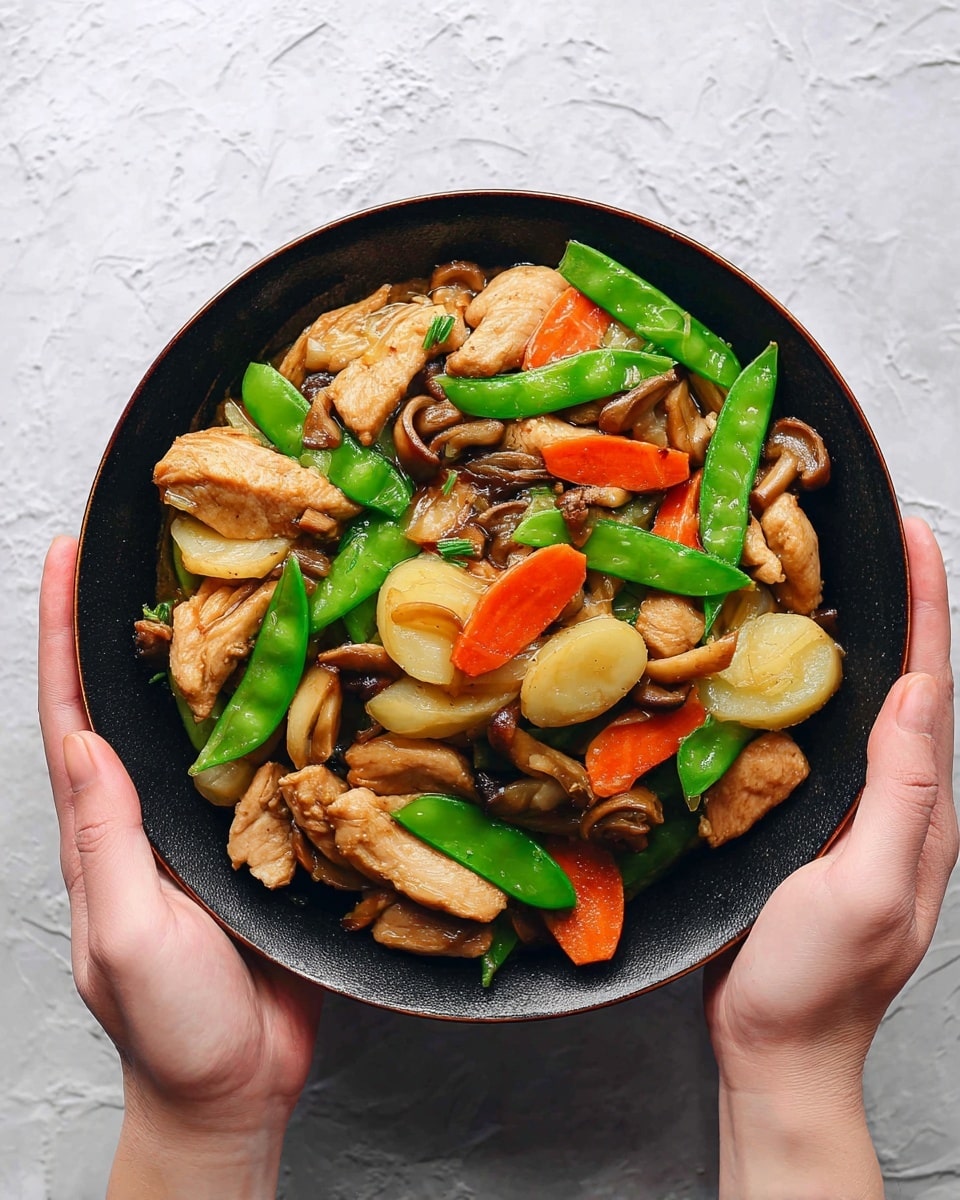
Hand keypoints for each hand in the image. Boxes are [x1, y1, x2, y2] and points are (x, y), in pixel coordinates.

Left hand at [39, 536, 322, 1198]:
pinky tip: (303, 673)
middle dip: (130, 621)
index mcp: (104, 828)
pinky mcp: (264, 840)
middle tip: (154, 544)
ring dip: (208, 652)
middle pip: (134, 698)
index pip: (73, 713)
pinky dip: (278, 711)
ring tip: (232, 581)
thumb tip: (84, 740)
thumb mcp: (126, 934)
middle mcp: (150, 811)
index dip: (63, 633)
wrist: (236, 1087)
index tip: (65, 556)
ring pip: (204, 721)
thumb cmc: (170, 1026)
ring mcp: (206, 825)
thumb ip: (106, 841)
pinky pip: (268, 761)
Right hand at [704, 518, 957, 1198]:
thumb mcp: (867, 891)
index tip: (915, 538)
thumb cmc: (816, 983)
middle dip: (904, 606)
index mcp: (921, 811)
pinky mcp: (814, 825)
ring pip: (865, 707)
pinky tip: (785, 668)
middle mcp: (899, 804)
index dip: (927, 609)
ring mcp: (857, 815)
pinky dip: (814, 689)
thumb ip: (899, 797)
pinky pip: (822, 740)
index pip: (929, 688)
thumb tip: (911, 698)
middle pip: (908, 684)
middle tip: (880, 538)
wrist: (776, 1049)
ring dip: (863, 639)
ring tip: (839, 580)